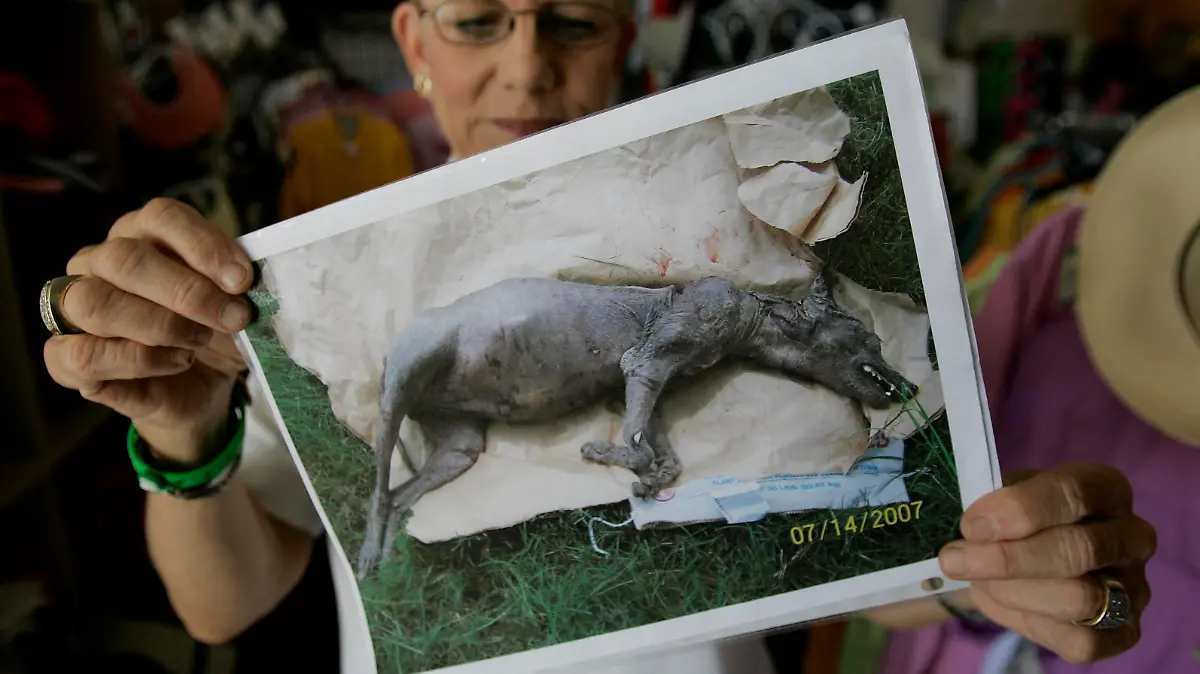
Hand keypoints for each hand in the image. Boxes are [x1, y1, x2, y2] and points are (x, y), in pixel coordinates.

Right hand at [42, 198, 256, 462]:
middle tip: (233, 318)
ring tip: (198, 343)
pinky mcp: (67, 358)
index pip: (161, 216)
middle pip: (124, 258)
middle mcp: (100, 263)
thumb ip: (237, 286)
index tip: (242, 280)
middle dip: (187, 292)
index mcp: (143, 235)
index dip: (203, 245)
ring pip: (95, 303)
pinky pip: (85, 354)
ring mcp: (74, 309)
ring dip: (159, 326)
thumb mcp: (236, 304)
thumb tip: (247, 283)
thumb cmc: (216, 333)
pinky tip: (175, 363)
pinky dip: (138, 361)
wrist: (203, 387)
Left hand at [939, 463, 1155, 663]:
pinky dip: (1032, 625)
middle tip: (954, 560)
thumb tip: (977, 527)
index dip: (1020, 509)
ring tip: (977, 581)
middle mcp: (1132, 537)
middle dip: (1008, 558)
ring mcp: (1135, 587)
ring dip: (1014, 592)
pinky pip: (1081, 641)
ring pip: (1080, 598)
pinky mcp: (1124, 632)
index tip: (972, 525)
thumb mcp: (1004, 496)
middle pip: (1079, 549)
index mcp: (1106, 489)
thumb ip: (993, 505)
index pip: (1074, 492)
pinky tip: (1003, 603)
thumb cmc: (1015, 518)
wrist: (1023, 560)